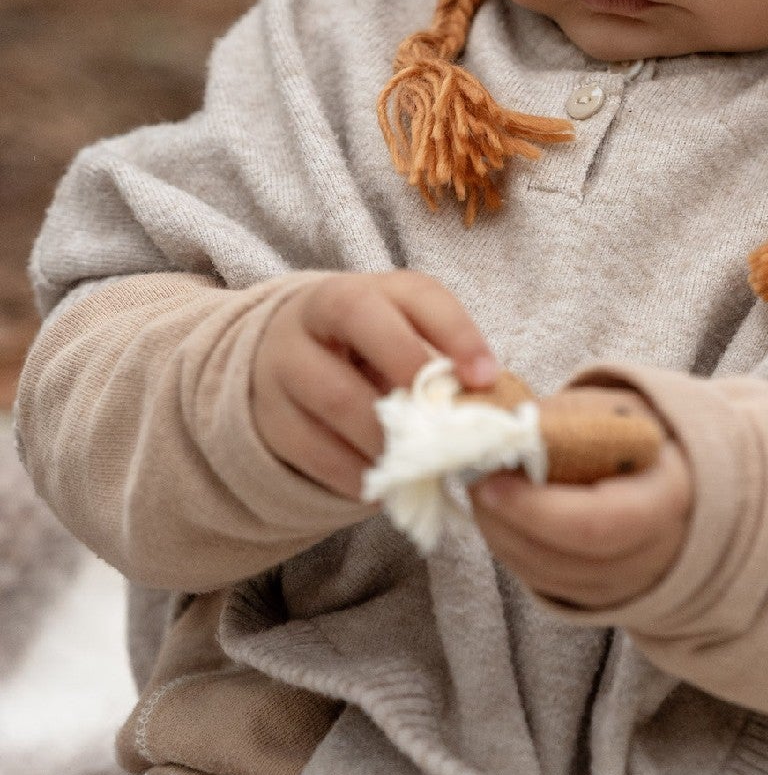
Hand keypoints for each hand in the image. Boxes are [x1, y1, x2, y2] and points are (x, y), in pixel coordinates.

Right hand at [252, 271, 496, 498]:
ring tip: (420, 463)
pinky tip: (382, 486)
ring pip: (335, 394)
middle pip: (359, 319)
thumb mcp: (401, 336)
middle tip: (444, 420)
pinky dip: (354, 474)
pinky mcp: (269, 417)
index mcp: (368, 288)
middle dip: (409, 367)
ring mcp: (285, 362)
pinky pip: (311, 448)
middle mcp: (317, 312)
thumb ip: (441, 360)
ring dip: (387, 436)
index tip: (486, 377)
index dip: (455, 331)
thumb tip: (490, 402)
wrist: (285, 361)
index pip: (415, 293)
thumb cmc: (366, 351)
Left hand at [470, 385, 693, 608]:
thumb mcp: (618, 413)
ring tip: (482, 491)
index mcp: (668, 500)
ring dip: (501, 535)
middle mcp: (652, 555)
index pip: (595, 524)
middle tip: (475, 479)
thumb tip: (501, 426)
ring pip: (545, 576)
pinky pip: (543, 583)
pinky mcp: (598, 596)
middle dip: (506, 520)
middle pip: (562, 557)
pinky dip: (512, 550)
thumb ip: (567, 422)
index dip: (535, 509)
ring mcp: (625, 585)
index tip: (492, 481)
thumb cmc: (643, 438)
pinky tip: (499, 515)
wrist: (681, 480)